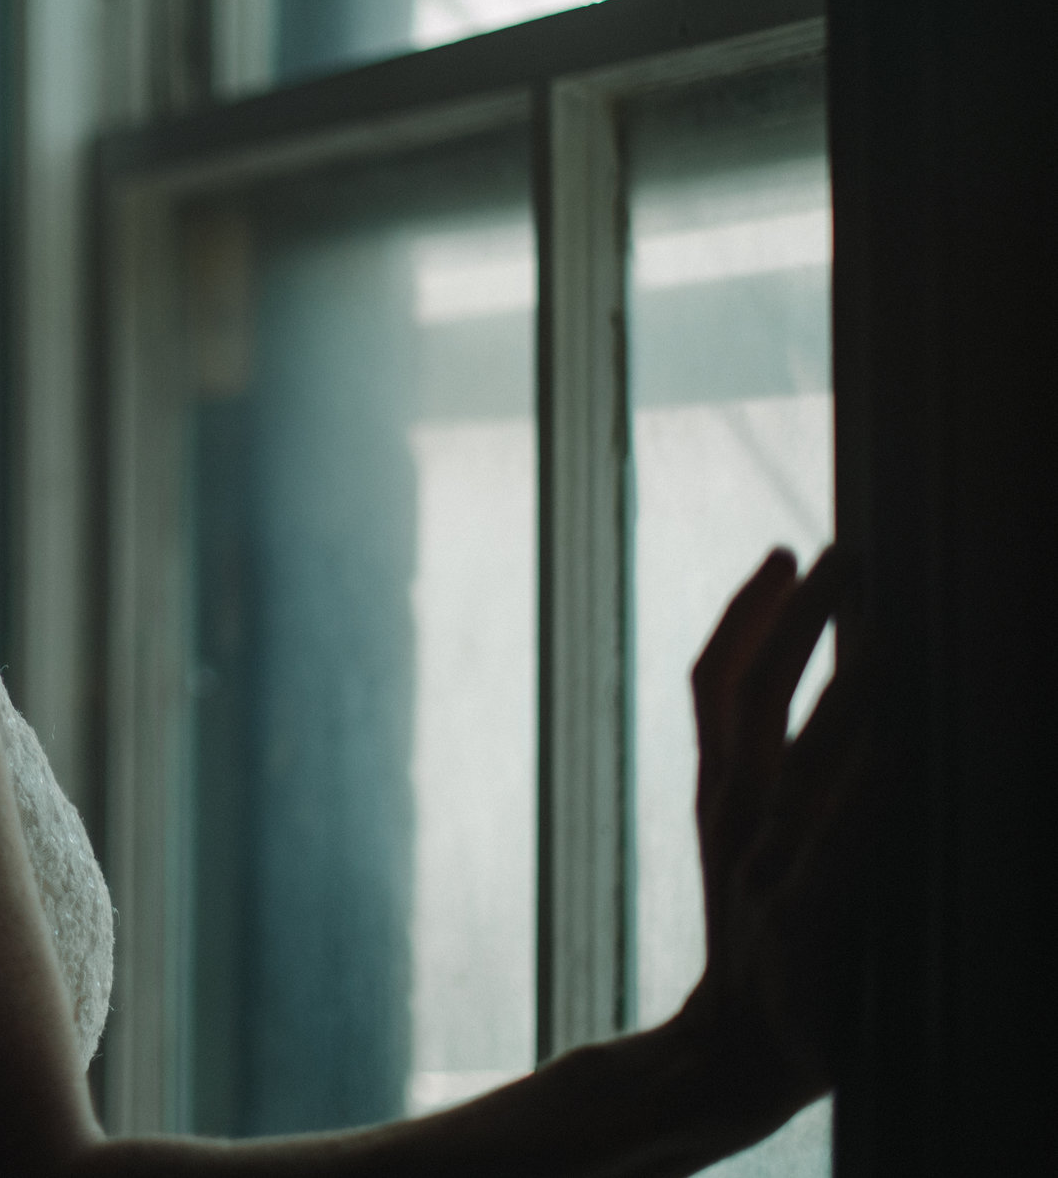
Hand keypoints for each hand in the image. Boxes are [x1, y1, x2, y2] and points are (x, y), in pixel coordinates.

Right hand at [672, 547, 873, 1138]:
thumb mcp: (758, 845)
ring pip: (789, 769)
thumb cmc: (771, 940)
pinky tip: (890, 760)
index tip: (785, 551)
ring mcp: (763, 873)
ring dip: (836, 701)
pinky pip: (828, 856)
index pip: (716, 684)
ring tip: (879, 640)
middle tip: (842, 556)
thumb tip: (844, 686)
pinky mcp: (801, 929)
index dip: (747, 614)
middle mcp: (736, 819)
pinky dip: (855, 805)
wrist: (739, 1054)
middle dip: (795, 623)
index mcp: (723, 795)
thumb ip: (785, 770)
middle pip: (748, 701)